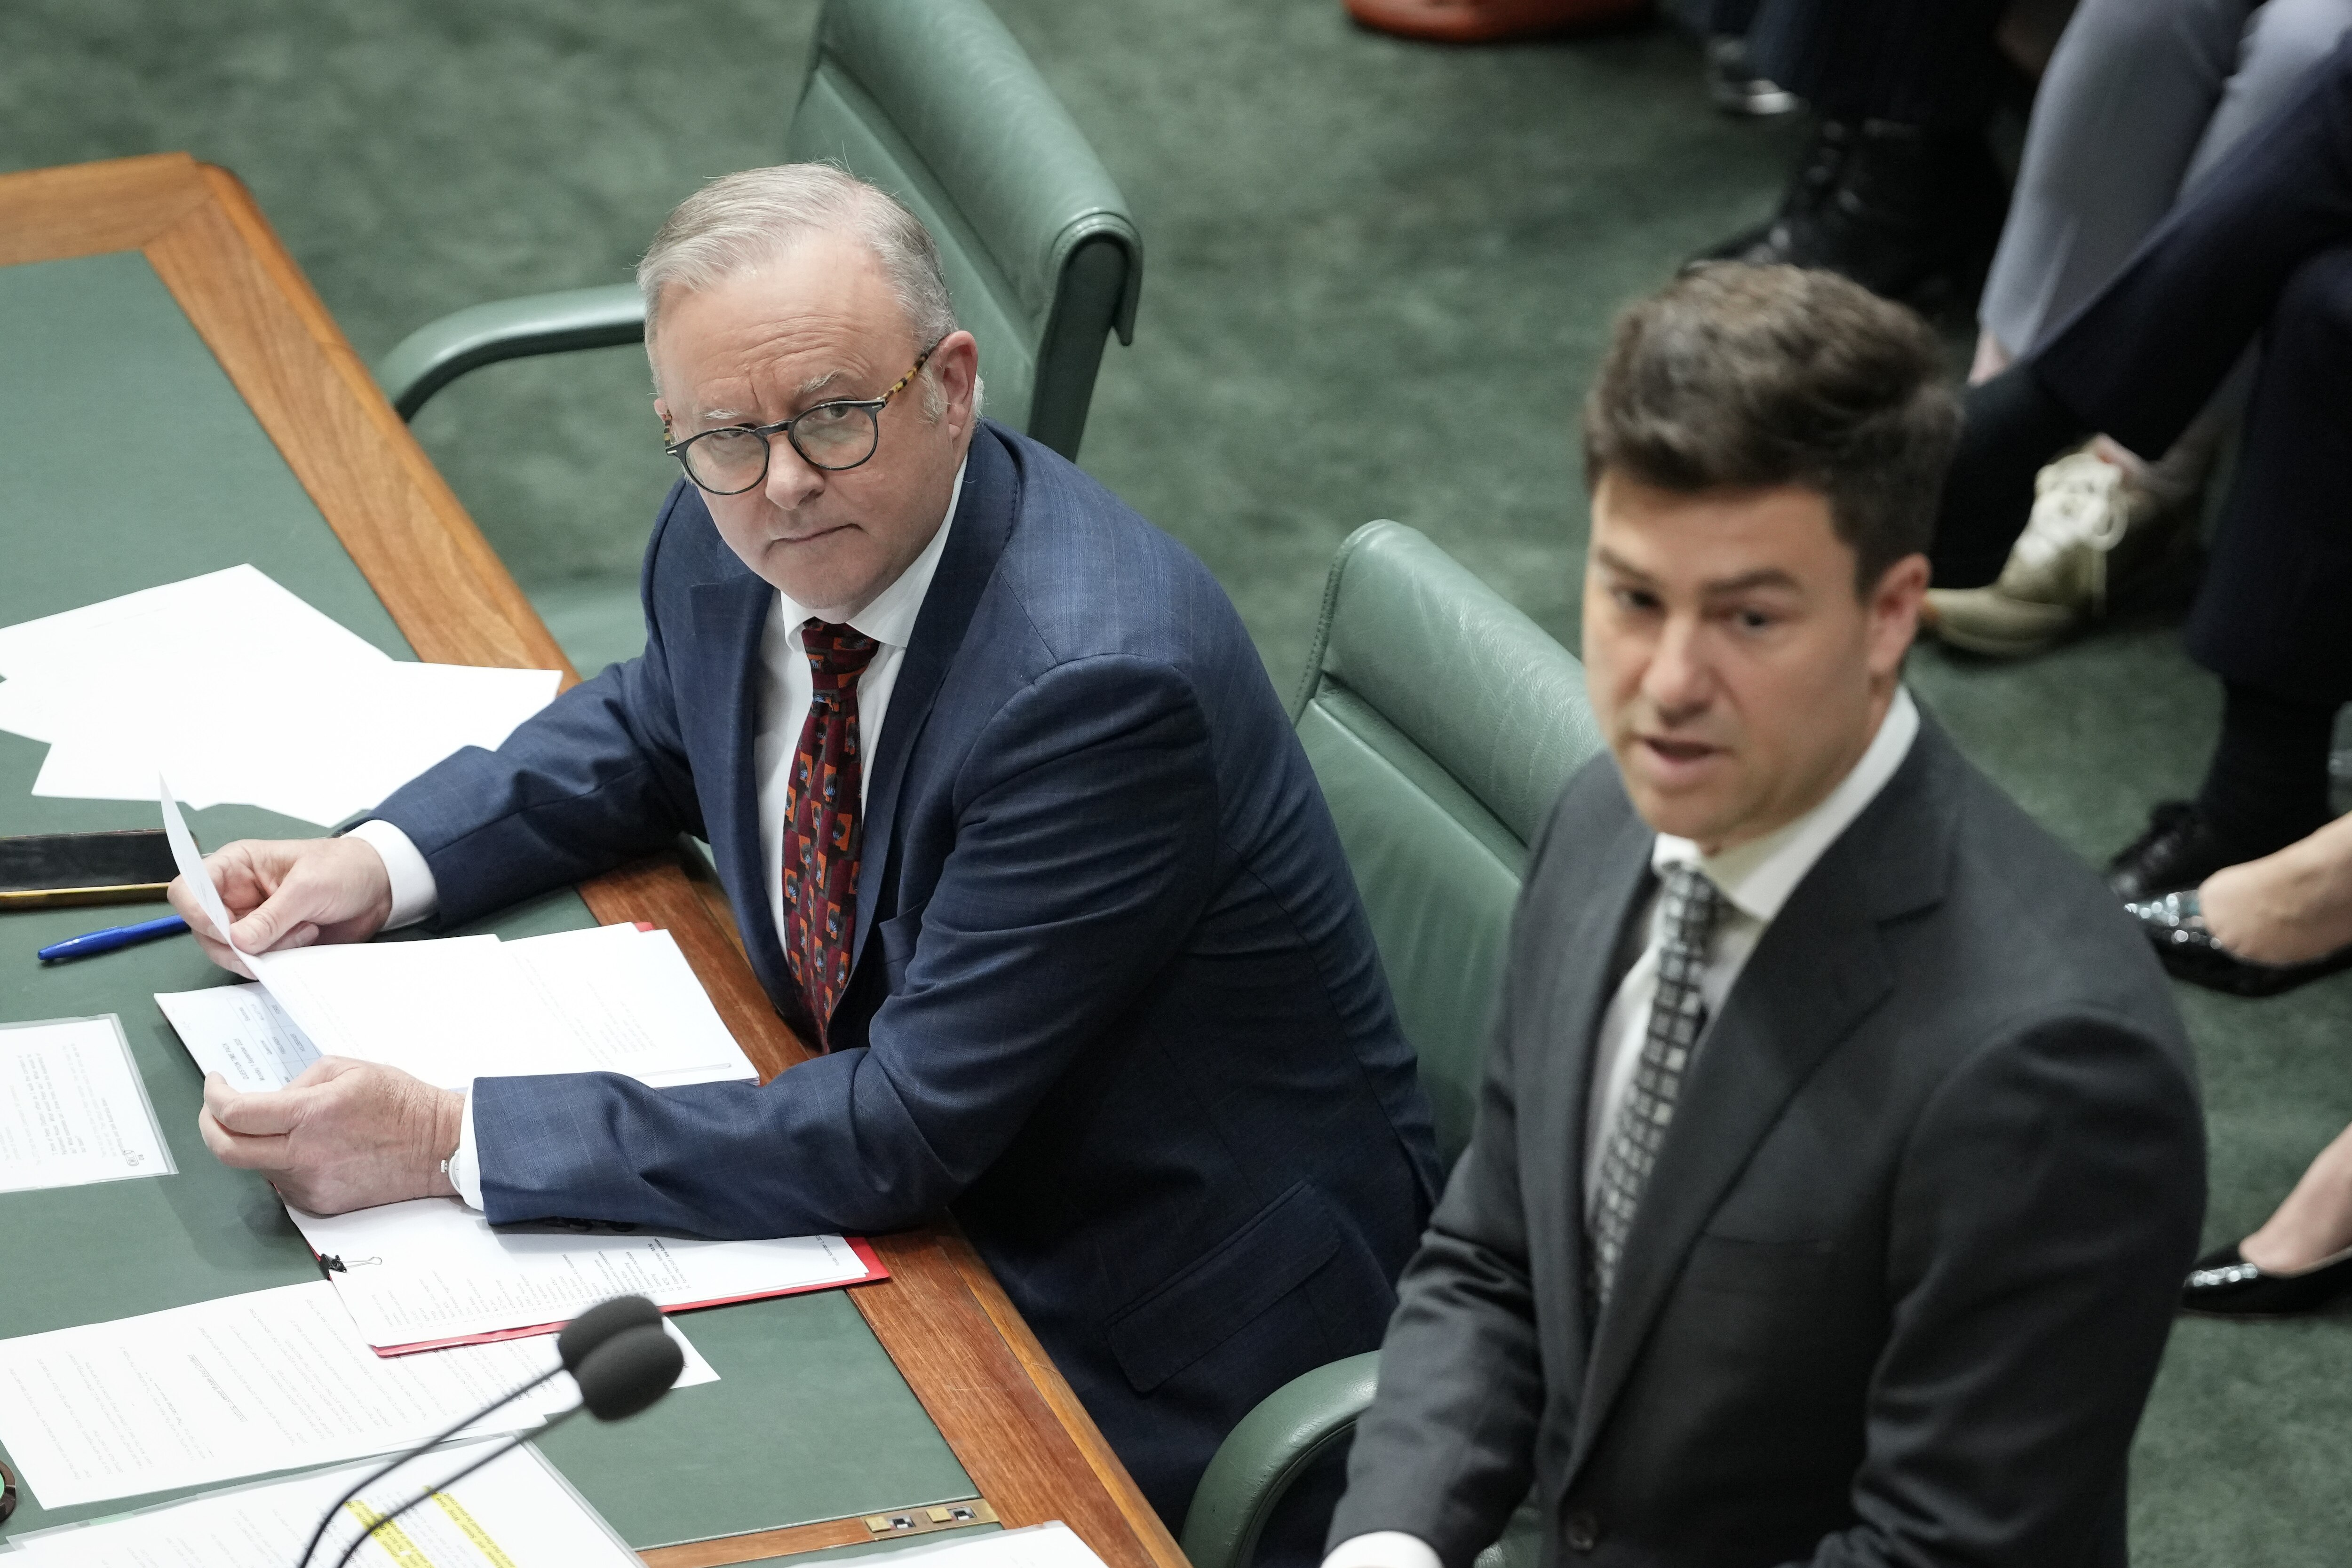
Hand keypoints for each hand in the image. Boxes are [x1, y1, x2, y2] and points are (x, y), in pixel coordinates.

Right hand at [169, 836, 393, 977]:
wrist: (380, 886)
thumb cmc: (343, 869)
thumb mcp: (309, 886)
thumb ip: (273, 915)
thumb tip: (238, 942)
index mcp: (235, 866)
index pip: (187, 889)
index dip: (196, 913)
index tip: (225, 932)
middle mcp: (234, 894)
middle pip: (204, 929)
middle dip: (236, 942)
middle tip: (272, 943)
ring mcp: (250, 921)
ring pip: (228, 951)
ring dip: (261, 953)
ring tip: (304, 934)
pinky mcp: (269, 942)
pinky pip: (255, 962)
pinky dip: (273, 962)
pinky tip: (304, 944)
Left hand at [199, 1058, 461, 1213]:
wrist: (440, 1148)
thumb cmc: (401, 1103)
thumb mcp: (349, 1070)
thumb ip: (300, 1083)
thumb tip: (270, 1103)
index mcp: (312, 1116)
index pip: (236, 1113)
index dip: (214, 1096)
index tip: (217, 1083)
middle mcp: (305, 1156)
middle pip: (226, 1151)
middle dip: (210, 1126)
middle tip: (216, 1111)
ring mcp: (311, 1185)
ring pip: (256, 1166)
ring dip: (257, 1143)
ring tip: (289, 1126)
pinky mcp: (320, 1203)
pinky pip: (284, 1181)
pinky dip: (284, 1162)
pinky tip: (314, 1149)